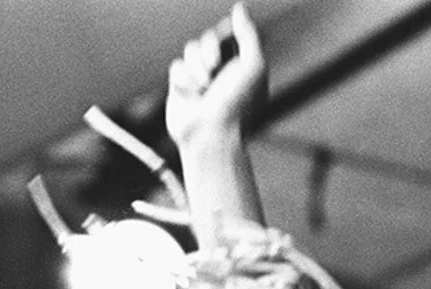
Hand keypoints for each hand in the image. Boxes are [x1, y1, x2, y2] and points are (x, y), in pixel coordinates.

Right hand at [166, 3, 266, 147]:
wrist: (210, 134)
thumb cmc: (237, 105)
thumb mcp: (253, 66)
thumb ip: (248, 35)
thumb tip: (239, 7)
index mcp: (244, 65)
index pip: (232, 34)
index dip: (227, 34)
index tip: (226, 40)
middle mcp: (224, 70)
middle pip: (210, 38)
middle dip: (209, 50)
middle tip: (214, 68)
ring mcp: (202, 77)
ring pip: (191, 49)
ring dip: (196, 66)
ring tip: (204, 87)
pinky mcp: (182, 85)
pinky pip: (177, 66)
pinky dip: (184, 79)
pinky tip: (192, 95)